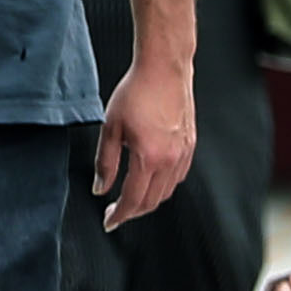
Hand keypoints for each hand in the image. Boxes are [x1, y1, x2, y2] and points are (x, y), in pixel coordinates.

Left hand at [93, 59, 196, 227]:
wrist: (164, 68)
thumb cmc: (136, 91)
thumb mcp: (110, 127)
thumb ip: (105, 163)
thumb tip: (101, 188)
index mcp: (149, 157)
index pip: (133, 200)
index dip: (119, 215)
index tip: (109, 222)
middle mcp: (171, 160)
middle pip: (152, 201)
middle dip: (133, 211)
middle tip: (116, 212)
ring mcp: (184, 153)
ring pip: (166, 191)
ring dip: (148, 200)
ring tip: (131, 196)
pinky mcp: (190, 145)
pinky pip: (178, 177)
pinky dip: (163, 185)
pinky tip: (150, 178)